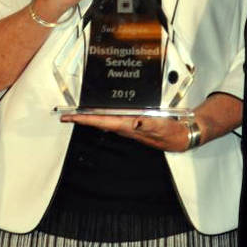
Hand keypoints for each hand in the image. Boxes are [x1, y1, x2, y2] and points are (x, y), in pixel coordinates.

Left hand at [60, 113, 191, 151]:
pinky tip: (102, 110)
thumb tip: (133, 122)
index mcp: (127, 127)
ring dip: (91, 116)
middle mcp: (125, 127)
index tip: (69, 116)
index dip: (83, 119)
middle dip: (82, 118)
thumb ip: (146, 124)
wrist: (180, 136)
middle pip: (98, 122)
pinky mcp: (133, 123)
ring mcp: (128, 126)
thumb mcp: (160, 126)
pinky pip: (114, 118)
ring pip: (104, 120)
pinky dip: (104, 114)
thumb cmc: (170, 132)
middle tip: (66, 114)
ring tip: (78, 112)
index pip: (100, 121)